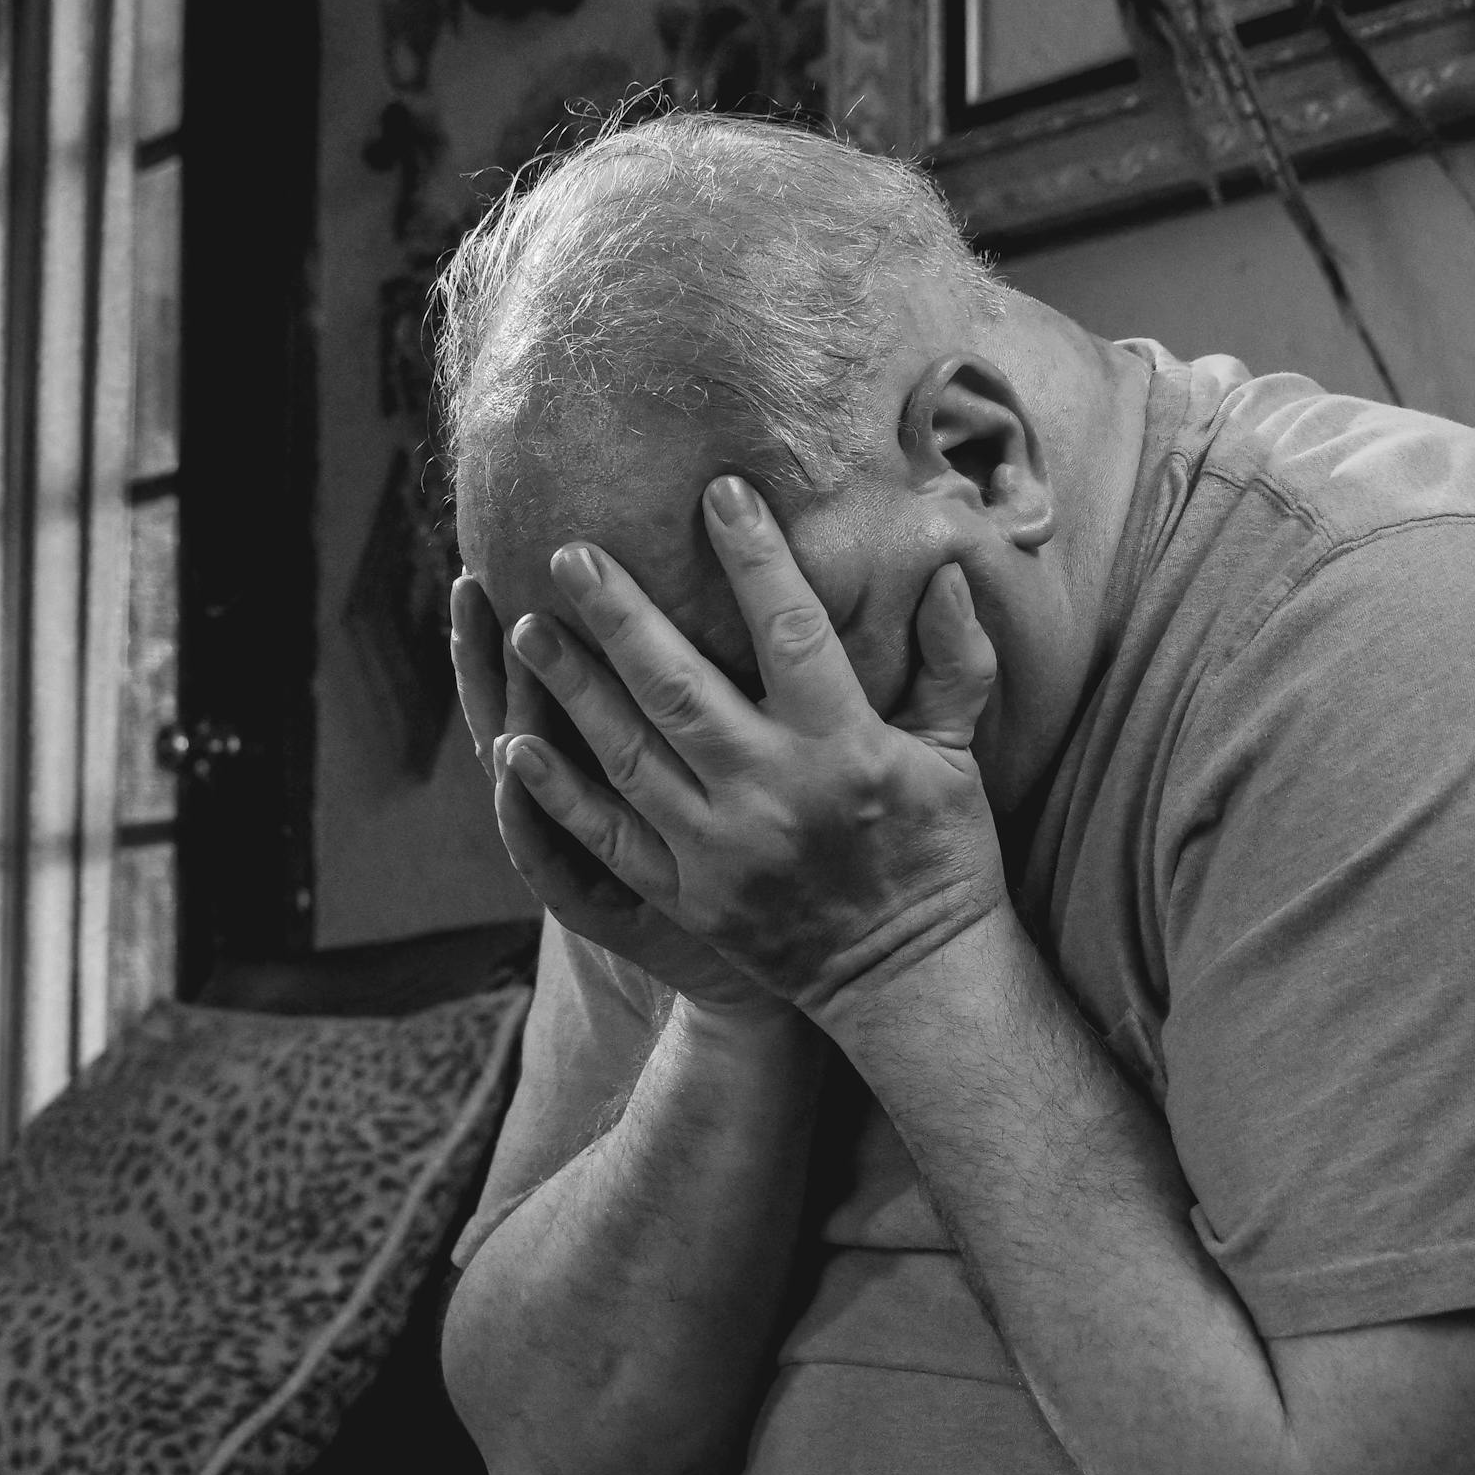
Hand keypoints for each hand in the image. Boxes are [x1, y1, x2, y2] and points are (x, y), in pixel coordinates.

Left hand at [497, 476, 1007, 1020]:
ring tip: (525, 629)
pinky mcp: (687, 895)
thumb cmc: (942, 855)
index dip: (754, 559)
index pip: (790, 631)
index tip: (719, 493)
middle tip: (570, 552)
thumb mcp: (959, 756)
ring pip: (627, 754)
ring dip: (572, 689)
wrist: (910, 981)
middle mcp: (772, 791)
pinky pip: (607, 838)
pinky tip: (515, 745)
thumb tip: (944, 569)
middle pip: (678, 686)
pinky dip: (558, 793)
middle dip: (620, 614)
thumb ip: (952, 661)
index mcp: (844, 745)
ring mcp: (720, 848)